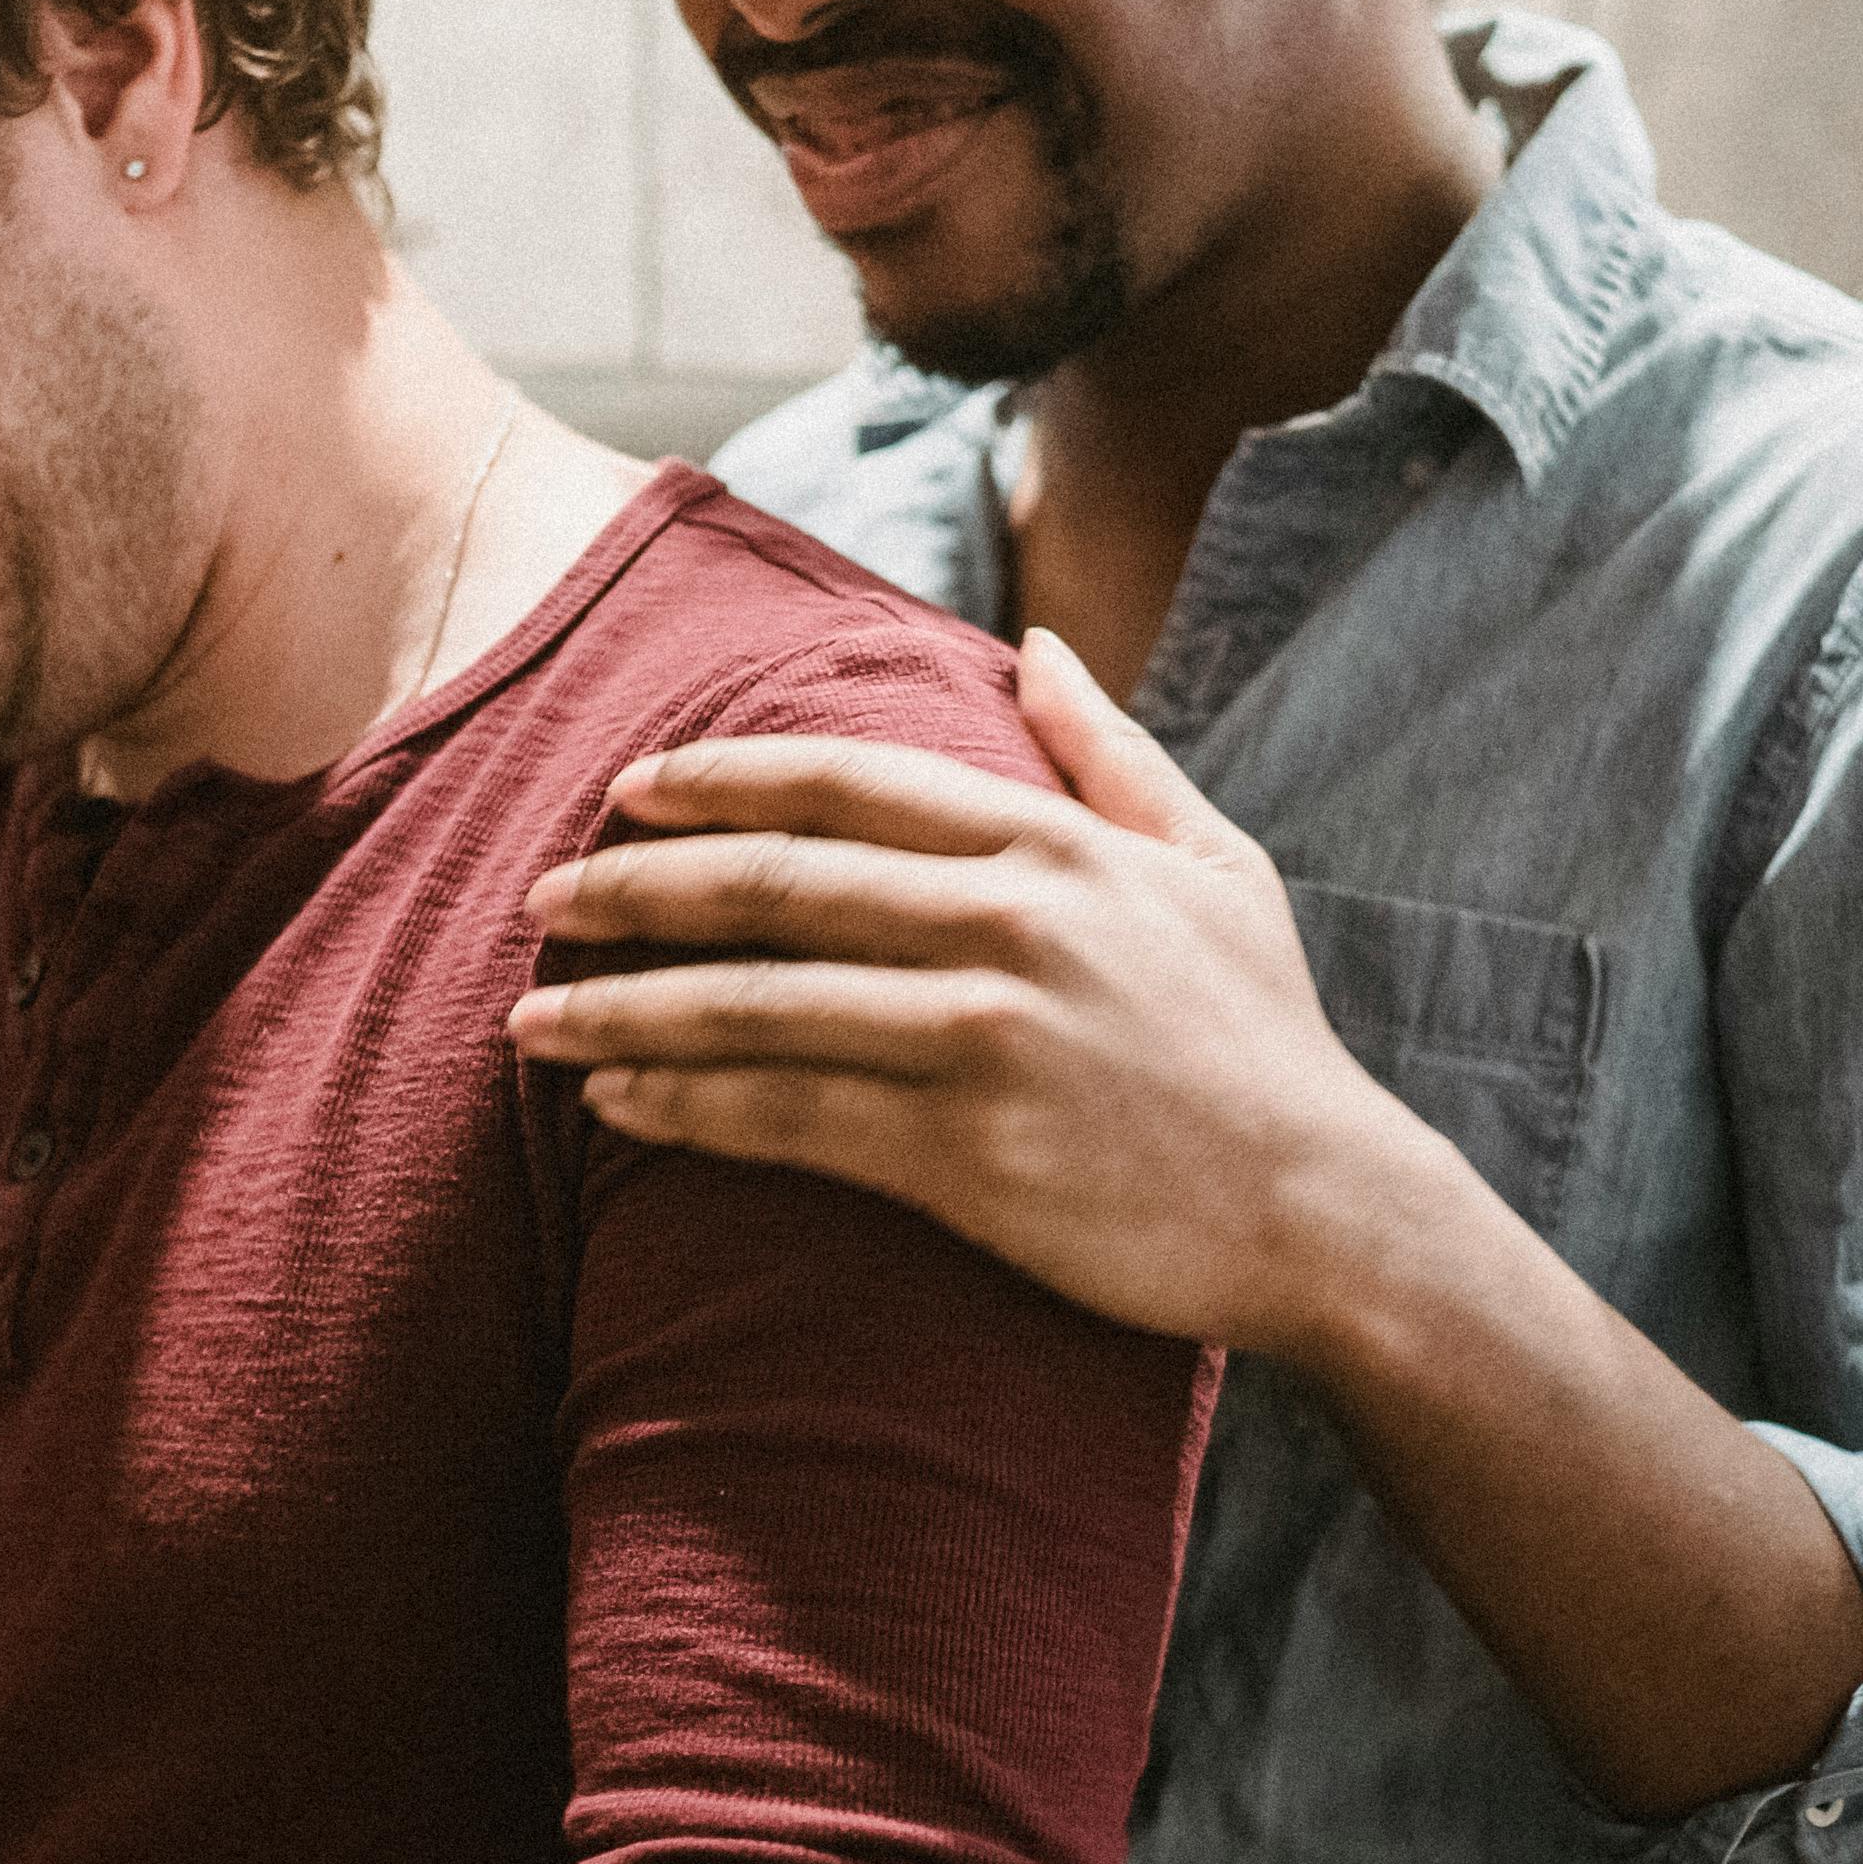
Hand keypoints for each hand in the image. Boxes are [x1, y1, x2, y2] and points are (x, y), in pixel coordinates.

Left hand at [508, 628, 1459, 1356]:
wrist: (1328, 1215)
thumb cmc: (1264, 1044)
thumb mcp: (1216, 868)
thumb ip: (1112, 756)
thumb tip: (1037, 648)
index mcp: (1053, 847)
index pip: (844, 785)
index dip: (720, 782)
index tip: (627, 792)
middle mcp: (1009, 925)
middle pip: (773, 886)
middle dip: (634, 889)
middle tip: (540, 900)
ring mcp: (985, 1040)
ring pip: (757, 1006)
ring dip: (626, 1011)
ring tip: (534, 1021)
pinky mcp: (968, 1156)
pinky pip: (788, 1122)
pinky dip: (686, 1111)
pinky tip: (615, 1109)